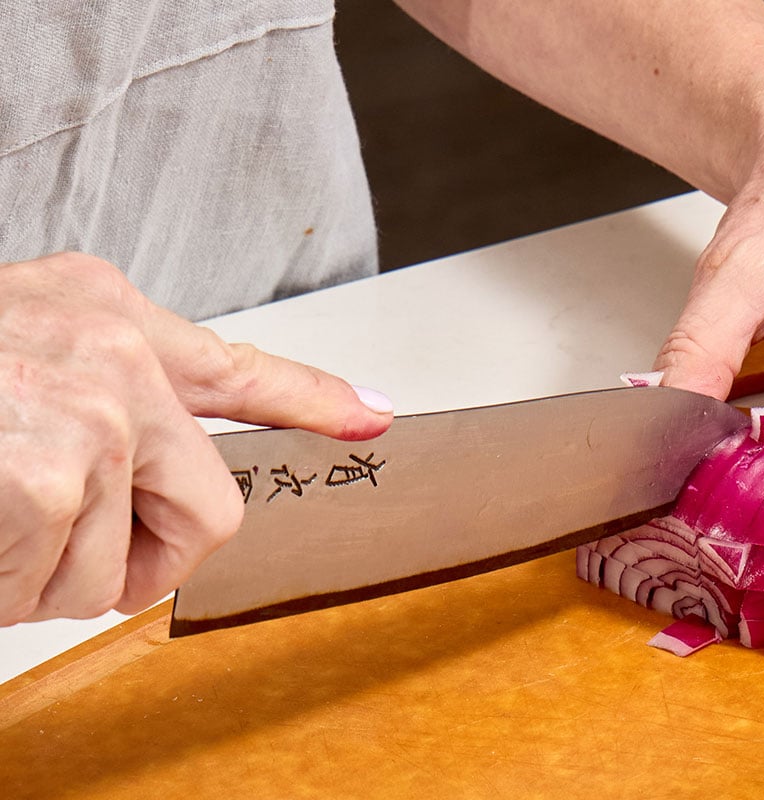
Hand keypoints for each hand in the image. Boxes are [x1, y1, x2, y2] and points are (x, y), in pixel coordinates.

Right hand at [0, 253, 392, 624]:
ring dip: (42, 574)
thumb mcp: (22, 339)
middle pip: (208, 514)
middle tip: (66, 556)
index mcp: (104, 315)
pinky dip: (0, 587)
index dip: (314, 400)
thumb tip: (165, 473)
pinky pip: (51, 589)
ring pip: (114, 570)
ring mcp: (88, 419)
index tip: (373, 418)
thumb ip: (103, 392)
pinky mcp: (42, 479)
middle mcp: (115, 357)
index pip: (241, 369)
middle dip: (141, 561)